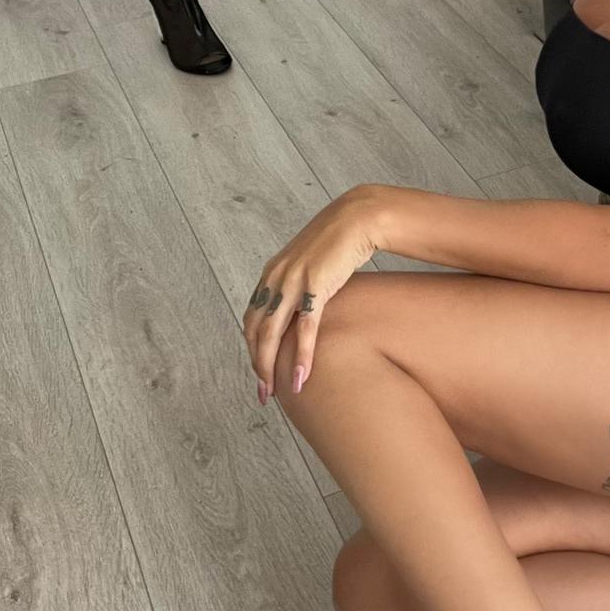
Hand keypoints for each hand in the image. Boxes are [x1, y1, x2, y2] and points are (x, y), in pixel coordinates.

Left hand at [242, 186, 383, 400]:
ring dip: (271, 366)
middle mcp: (275, 278)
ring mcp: (293, 281)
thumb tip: (305, 309)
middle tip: (263, 392)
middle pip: (254, 330)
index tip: (260, 371)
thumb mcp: (311, 265)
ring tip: (276, 391)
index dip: (252, 348)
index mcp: (271, 275)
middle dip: (257, 364)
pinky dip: (300, 355)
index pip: (251, 318)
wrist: (358, 218)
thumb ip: (302, 286)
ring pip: (271, 332)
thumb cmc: (340, 244)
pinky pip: (304, 328)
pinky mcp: (316, 285)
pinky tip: (301, 376)